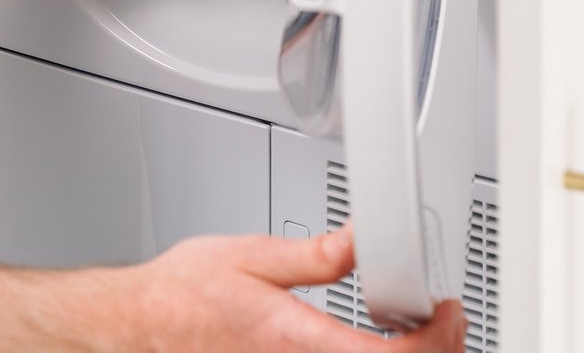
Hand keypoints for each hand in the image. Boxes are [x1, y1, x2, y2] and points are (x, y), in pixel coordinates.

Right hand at [134, 226, 467, 351]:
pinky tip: (371, 348)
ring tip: (415, 335)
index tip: (446, 314)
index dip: (436, 340)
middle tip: (443, 323)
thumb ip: (315, 256)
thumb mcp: (250, 256)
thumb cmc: (181, 297)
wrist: (137, 328)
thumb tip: (362, 241)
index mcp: (295, 341)